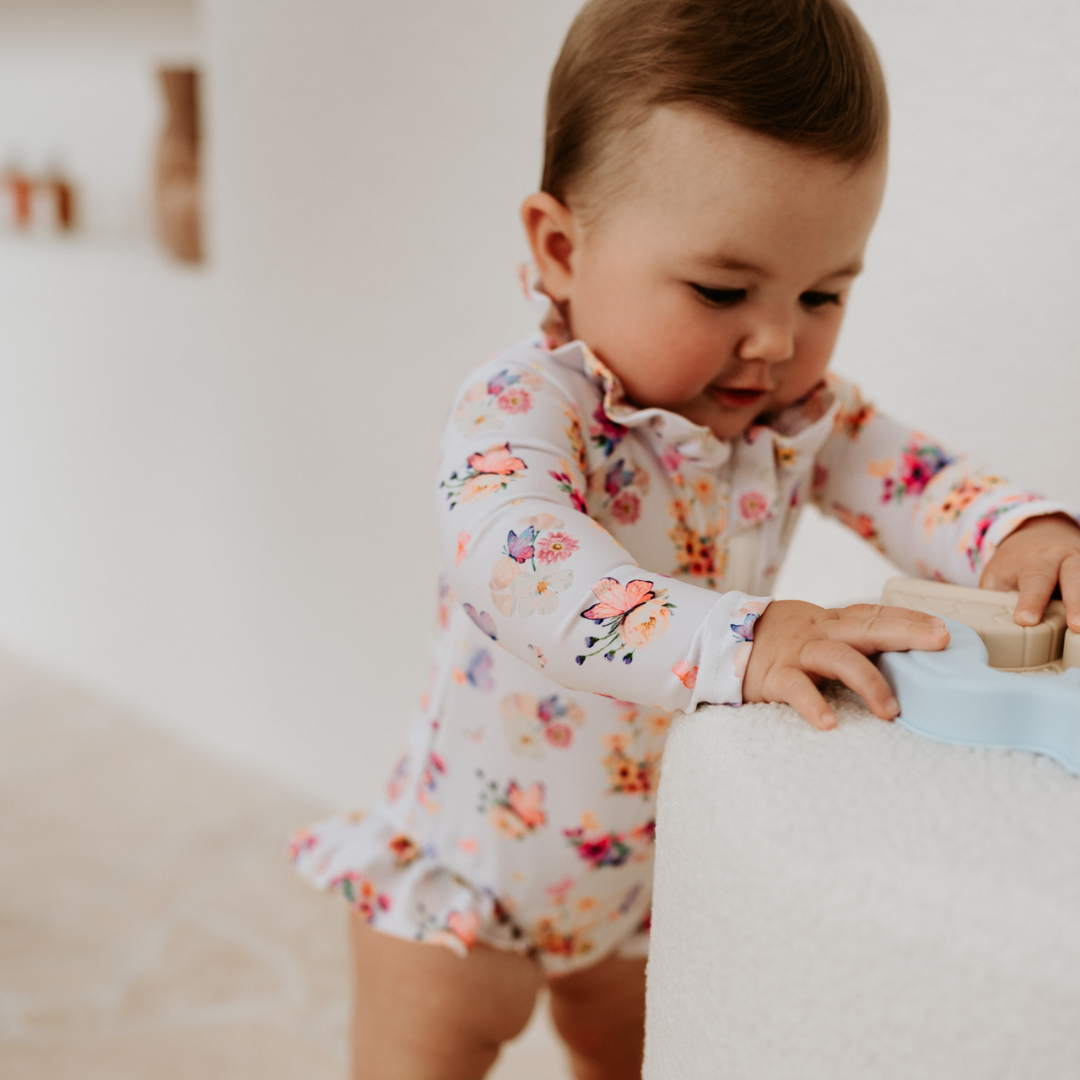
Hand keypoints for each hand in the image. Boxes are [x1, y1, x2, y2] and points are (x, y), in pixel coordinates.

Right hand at [742, 601, 949, 730]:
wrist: (718, 639)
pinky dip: (813, 704)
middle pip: (866, 627)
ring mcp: (797, 652)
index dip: (909, 619)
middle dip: (905, 633)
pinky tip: (828, 723)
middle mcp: (818, 631)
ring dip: (868, 682)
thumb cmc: (777, 643)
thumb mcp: (813, 632)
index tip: (944, 629)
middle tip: (939, 643)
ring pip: (838, 658)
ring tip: (890, 710)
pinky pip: (796, 689)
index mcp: (830, 621)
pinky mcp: (774, 675)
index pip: (875, 614)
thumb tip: (897, 661)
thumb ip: (847, 641)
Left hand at [980, 514, 1079, 631]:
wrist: (1037, 535)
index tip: (1025, 620)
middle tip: (1076, 626)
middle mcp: (1062, 559)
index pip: (1032, 581)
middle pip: (1072, 577)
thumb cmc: (1014, 563)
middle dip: (1075, 602)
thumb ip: (995, 598)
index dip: (1030, 601)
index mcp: (1033, 561)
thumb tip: (989, 624)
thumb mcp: (996, 576)